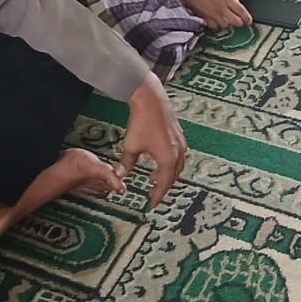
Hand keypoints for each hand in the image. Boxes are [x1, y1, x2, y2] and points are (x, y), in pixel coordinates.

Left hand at [117, 75, 187, 205]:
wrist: (150, 98)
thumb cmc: (143, 121)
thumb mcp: (132, 146)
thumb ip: (126, 163)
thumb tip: (119, 176)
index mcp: (169, 159)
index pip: (164, 184)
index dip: (158, 195)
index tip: (152, 203)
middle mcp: (179, 152)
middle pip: (173, 176)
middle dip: (163, 186)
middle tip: (154, 193)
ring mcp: (181, 142)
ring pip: (177, 165)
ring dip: (167, 174)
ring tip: (154, 178)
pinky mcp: (179, 134)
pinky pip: (177, 155)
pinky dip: (170, 162)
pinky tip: (159, 159)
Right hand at [177, 0, 249, 29]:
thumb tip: (235, 5)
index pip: (241, 12)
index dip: (247, 18)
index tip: (249, 20)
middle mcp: (221, 8)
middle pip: (236, 22)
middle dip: (239, 22)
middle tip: (239, 21)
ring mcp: (213, 14)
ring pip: (226, 26)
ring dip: (228, 24)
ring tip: (227, 19)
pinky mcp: (205, 18)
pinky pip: (214, 26)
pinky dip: (217, 25)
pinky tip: (217, 21)